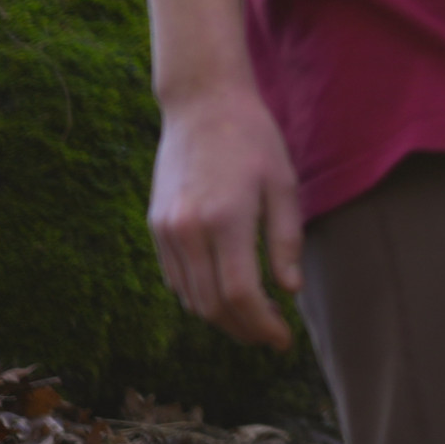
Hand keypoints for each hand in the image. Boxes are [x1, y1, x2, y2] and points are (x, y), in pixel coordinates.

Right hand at [147, 84, 303, 349]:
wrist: (201, 104)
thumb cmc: (253, 139)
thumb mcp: (283, 183)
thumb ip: (286, 240)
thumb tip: (288, 291)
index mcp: (226, 218)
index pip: (240, 295)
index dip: (261, 325)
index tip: (282, 340)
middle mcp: (188, 229)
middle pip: (212, 305)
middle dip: (243, 330)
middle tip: (270, 336)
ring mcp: (166, 229)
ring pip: (190, 298)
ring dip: (221, 318)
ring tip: (252, 320)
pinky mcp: (156, 226)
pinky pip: (175, 278)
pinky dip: (199, 296)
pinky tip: (224, 294)